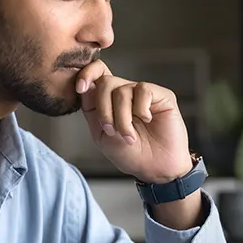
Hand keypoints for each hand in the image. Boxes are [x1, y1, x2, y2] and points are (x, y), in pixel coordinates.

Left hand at [76, 60, 192, 183]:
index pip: (96, 73)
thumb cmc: (130, 154)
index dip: (86, 74)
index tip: (80, 88)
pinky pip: (143, 91)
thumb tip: (86, 86)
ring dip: (123, 119)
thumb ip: (92, 110)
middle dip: (104, 111)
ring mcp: (143, 93)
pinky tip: (148, 120)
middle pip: (105, 82)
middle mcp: (126, 93)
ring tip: (130, 137)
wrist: (154, 169)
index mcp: (109, 100)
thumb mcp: (102, 135)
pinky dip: (141, 109)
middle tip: (112, 132)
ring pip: (122, 91)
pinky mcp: (161, 95)